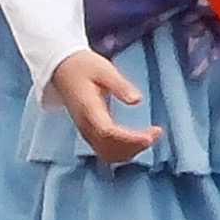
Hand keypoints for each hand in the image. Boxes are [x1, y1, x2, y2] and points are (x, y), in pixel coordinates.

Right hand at [46, 45, 157, 164]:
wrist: (62, 69)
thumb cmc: (83, 66)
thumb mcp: (104, 69)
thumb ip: (120, 85)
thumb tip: (137, 100)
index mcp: (88, 108)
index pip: (108, 132)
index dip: (129, 139)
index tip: (150, 136)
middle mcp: (85, 125)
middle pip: (109, 148)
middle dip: (135, 146)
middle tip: (156, 133)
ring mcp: (86, 131)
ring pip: (107, 153)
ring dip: (131, 151)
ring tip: (151, 136)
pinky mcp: (89, 133)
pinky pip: (105, 150)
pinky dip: (123, 151)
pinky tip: (139, 141)